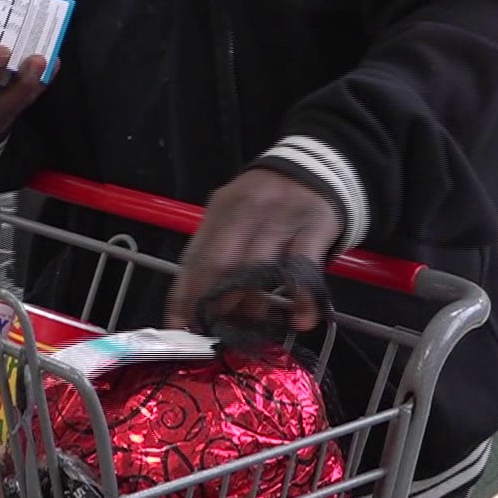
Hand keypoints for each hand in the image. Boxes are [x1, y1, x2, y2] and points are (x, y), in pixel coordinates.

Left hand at [166, 169, 340, 334]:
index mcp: (221, 209)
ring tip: (250, 329)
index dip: (184, 295)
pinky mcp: (314, 228)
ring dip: (251, 306)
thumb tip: (194, 304)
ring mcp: (281, 219)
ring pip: (258, 268)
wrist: (317, 166)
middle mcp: (246, 212)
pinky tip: (299, 321)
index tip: (179, 327)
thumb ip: (216, 250)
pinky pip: (303, 268)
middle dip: (214, 304)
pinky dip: (301, 299)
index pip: (195, 257)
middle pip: (222, 264)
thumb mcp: (235, 214)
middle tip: (215, 331)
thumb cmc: (269, 201)